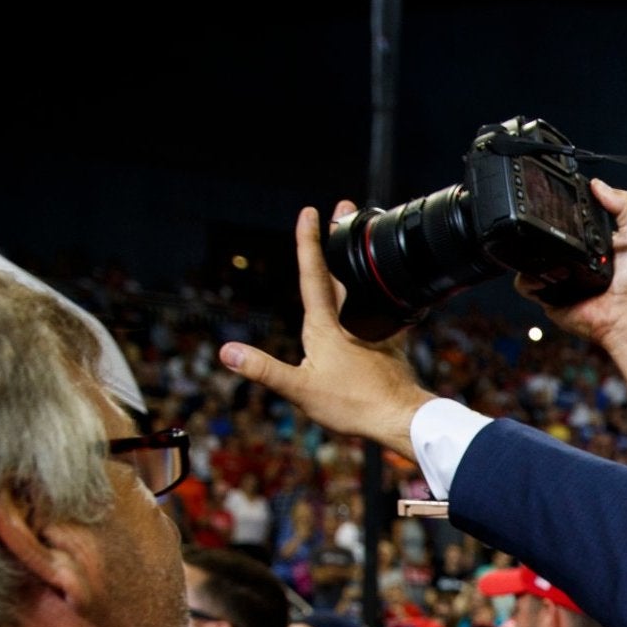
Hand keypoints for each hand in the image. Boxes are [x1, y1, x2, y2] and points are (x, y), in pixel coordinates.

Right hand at [221, 204, 432, 460]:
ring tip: (357, 243)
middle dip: (339, 239)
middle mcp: (351, 322)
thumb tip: (226, 352)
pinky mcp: (391, 345)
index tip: (310, 211)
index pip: (313, 275)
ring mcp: (373, 332)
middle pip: (342, 272)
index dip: (309, 242)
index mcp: (325, 326)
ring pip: (364, 288)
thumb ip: (263, 369)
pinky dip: (382, 297)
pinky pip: (385, 313)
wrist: (400, 419)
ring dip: (358, 263)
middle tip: (343, 208)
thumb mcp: (299, 389)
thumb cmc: (353, 405)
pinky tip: (388, 294)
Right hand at [520, 179, 626, 344]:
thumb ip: (624, 206)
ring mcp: (557, 277)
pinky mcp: (548, 295)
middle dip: (536, 231)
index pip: (564, 222)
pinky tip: (541, 275)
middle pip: (541, 238)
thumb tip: (599, 185)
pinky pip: (525, 284)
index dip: (556, 212)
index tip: (551, 202)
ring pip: (528, 259)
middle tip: (542, 230)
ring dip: (530, 254)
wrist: (625, 315)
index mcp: (587, 243)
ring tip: (547, 256)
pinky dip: (527, 278)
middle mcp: (570, 259)